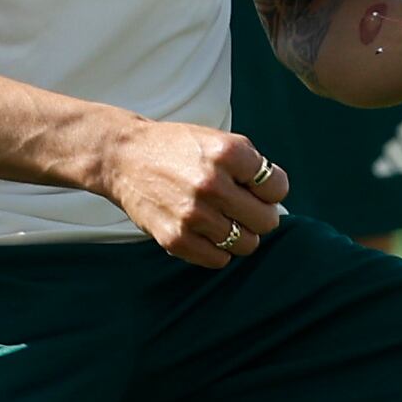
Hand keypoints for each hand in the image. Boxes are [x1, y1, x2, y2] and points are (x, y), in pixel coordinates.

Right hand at [96, 116, 290, 268]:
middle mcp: (212, 183)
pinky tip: (206, 232)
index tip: (255, 188)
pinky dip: (218, 249)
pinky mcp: (176, 239)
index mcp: (228, 152)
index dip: (270, 190)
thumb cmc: (178, 149)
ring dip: (240, 234)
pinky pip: (219, 259)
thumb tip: (276, 202)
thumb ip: (251, 167)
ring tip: (224, 220)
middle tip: (243, 208)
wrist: (124, 158)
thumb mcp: (218, 141)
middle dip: (259, 215)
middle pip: (266, 221)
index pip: (277, 188)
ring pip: (246, 244)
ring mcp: (193, 214)